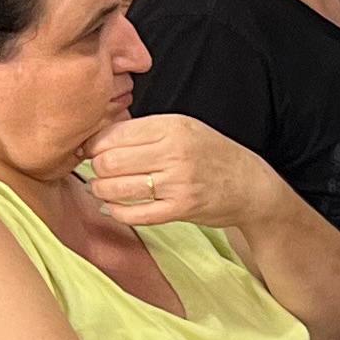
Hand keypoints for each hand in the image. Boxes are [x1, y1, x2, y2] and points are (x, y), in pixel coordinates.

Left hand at [78, 113, 286, 234]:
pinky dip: (117, 212)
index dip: (93, 145)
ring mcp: (178, 182)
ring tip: (102, 190)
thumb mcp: (183, 128)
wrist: (250, 184)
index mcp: (171, 126)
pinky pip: (135, 213)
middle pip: (109, 161)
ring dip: (101, 191)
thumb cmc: (212, 155)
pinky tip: (113, 208)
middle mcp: (174, 152)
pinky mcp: (181, 208)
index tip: (89, 151)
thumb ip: (144, 131)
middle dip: (95, 169)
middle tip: (96, 172)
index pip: (113, 134)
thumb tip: (96, 140)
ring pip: (117, 188)